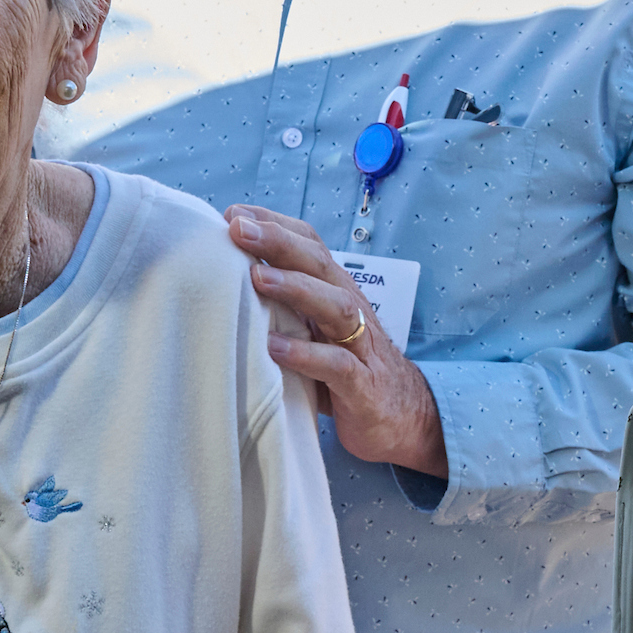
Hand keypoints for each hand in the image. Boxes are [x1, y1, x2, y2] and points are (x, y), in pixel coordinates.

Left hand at [228, 204, 444, 475]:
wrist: (404, 418)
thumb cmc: (346, 370)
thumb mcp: (314, 330)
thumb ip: (284, 306)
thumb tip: (228, 282)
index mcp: (335, 292)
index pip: (309, 244)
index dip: (274, 224)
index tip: (233, 214)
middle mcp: (350, 309)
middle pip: (318, 264)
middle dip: (278, 242)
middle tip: (237, 230)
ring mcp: (360, 346)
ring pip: (333, 305)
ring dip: (295, 288)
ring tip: (256, 278)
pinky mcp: (362, 385)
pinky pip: (337, 365)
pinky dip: (306, 355)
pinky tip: (274, 348)